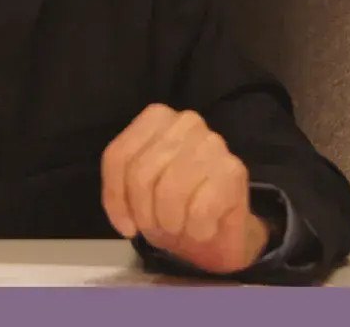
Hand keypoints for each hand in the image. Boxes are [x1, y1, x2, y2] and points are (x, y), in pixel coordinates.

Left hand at [101, 104, 270, 273]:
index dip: (116, 198)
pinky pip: (200, 209)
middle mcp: (186, 122)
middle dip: (144, 215)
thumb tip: (124, 221)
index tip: (126, 226)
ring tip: (180, 229)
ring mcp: (212, 143)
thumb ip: (121, 192)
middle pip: (141, 174)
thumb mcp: (137, 193)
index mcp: (156, 118)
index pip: (118, 156)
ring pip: (169, 192)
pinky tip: (202, 230)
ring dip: (170, 224)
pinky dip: (196, 231)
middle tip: (158, 229)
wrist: (223, 229)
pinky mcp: (233, 170)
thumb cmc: (176, 206)